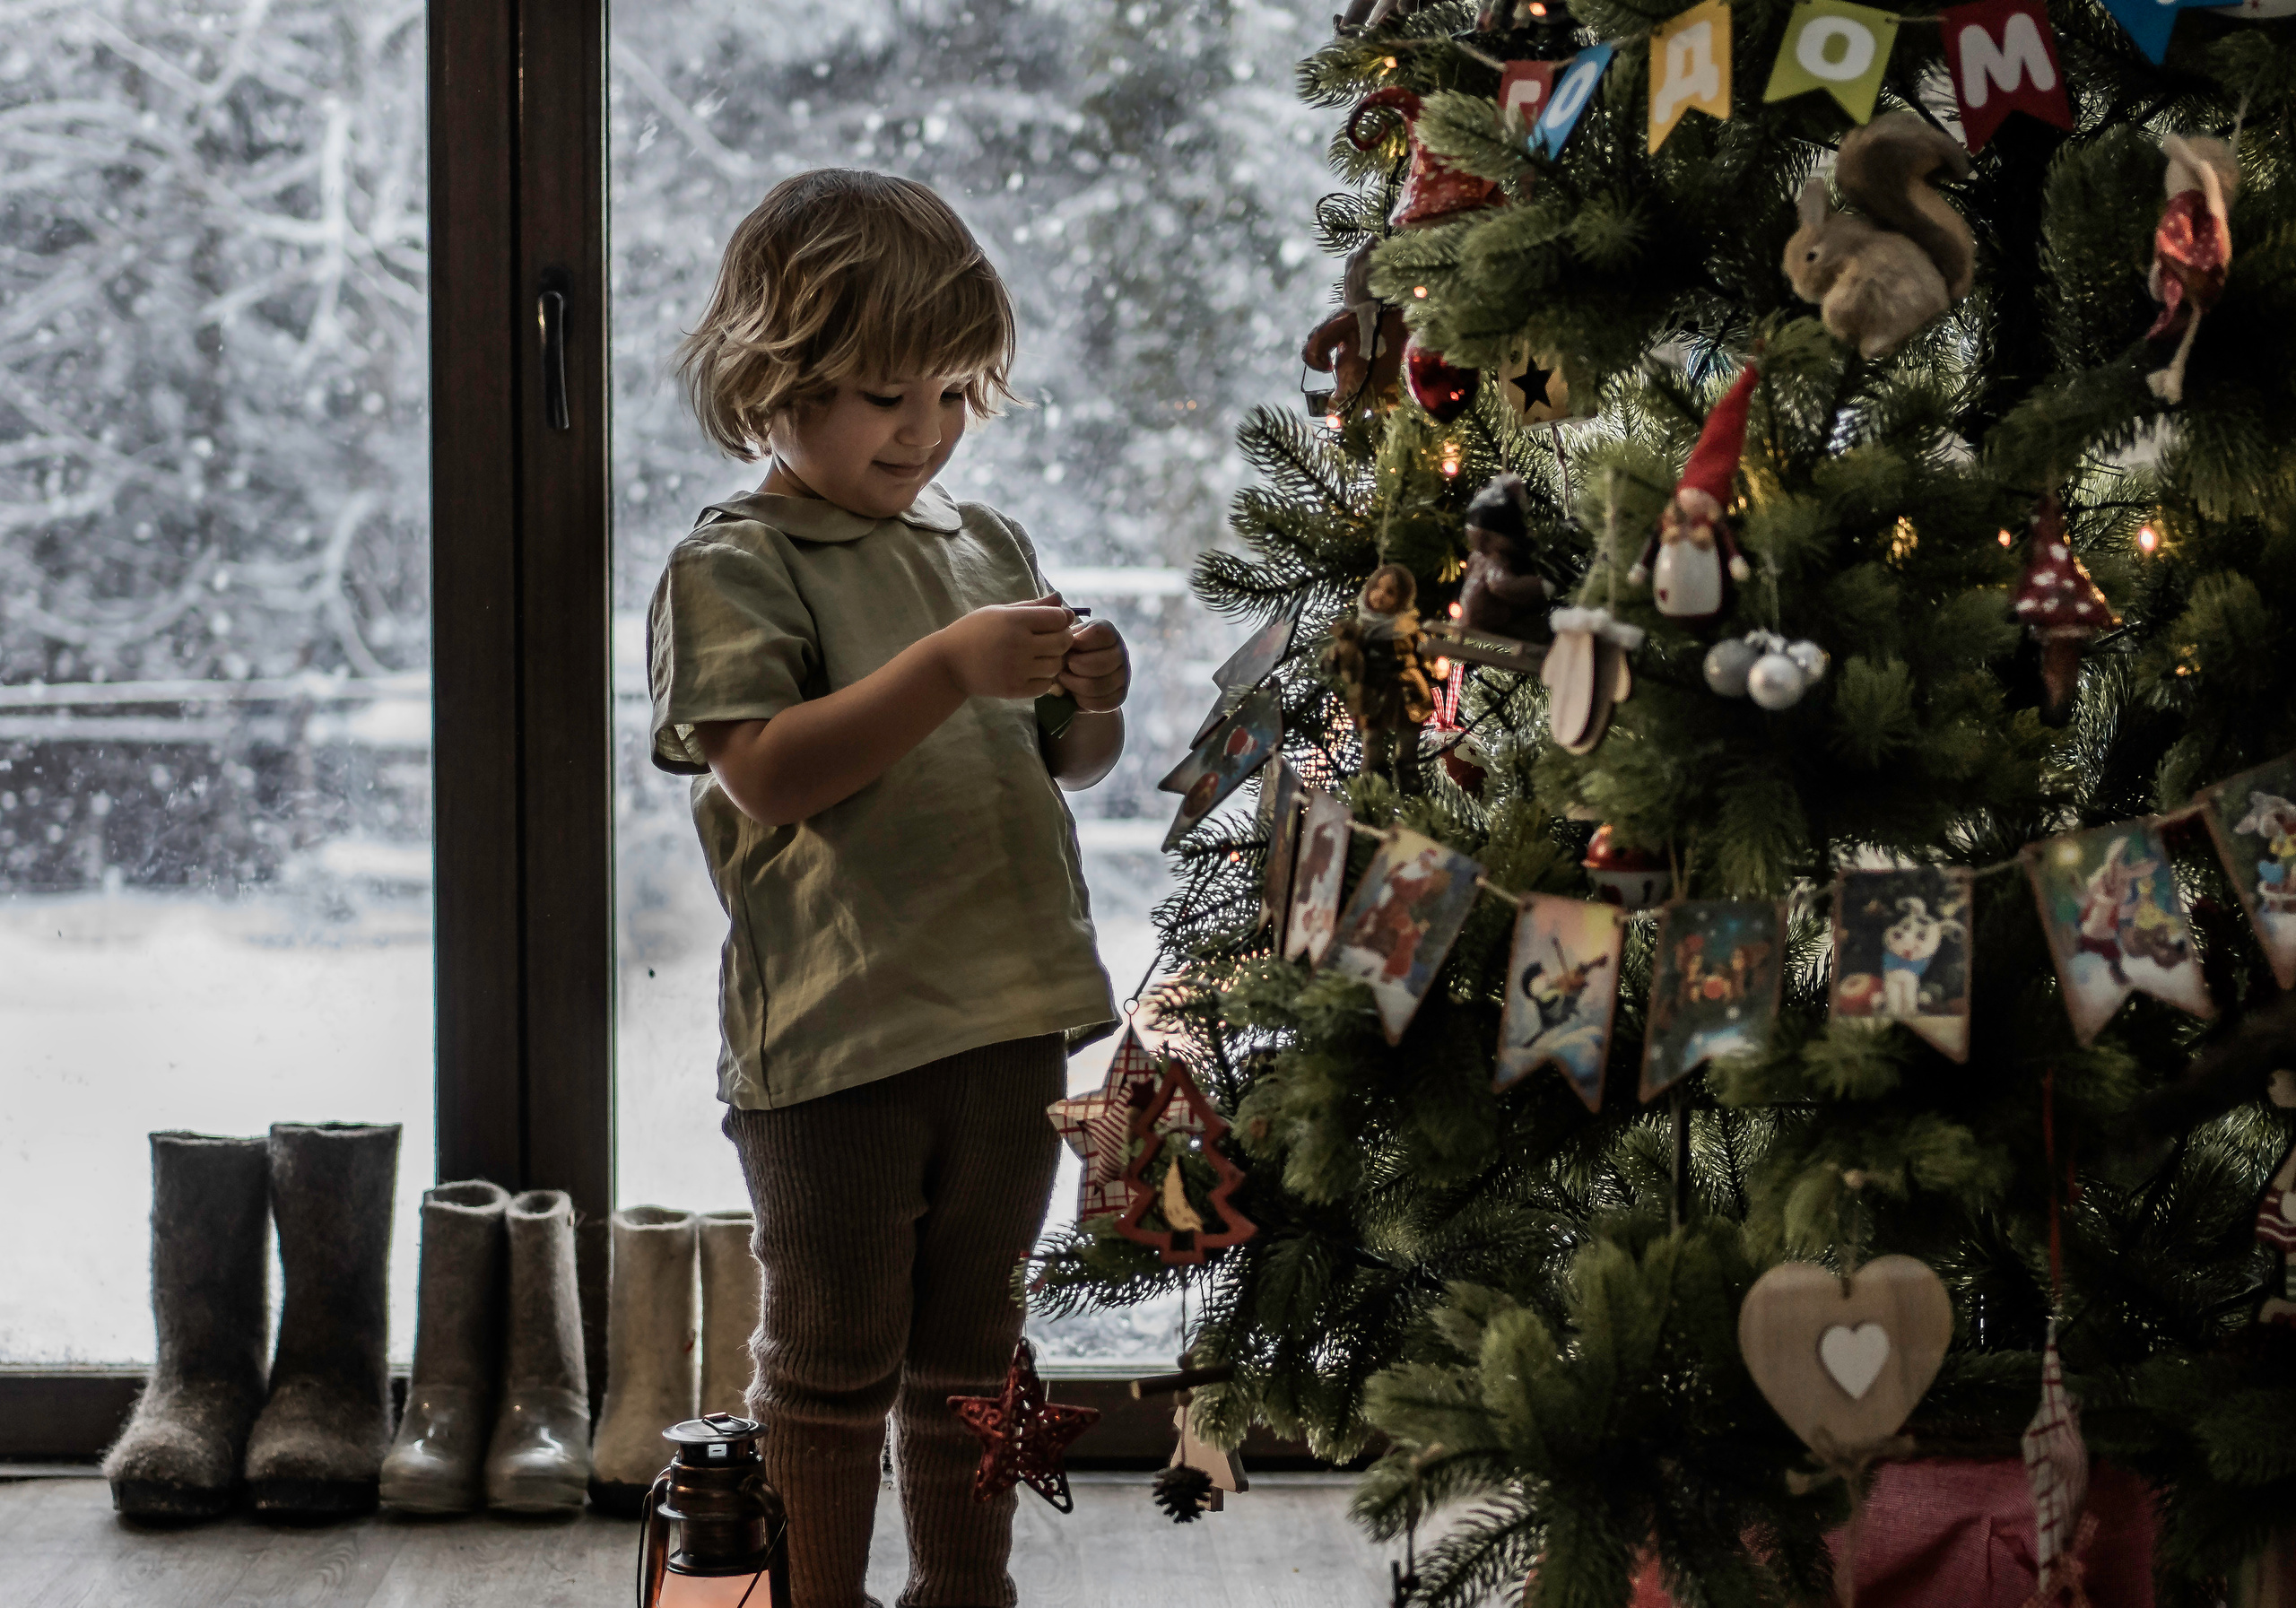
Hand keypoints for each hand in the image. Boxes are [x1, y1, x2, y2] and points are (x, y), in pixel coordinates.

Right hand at [934, 595, 1075, 699]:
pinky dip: (1045, 679)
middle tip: (1053, 640)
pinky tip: (1033, 672)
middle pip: (1063, 642)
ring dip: (1054, 660)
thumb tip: (1060, 600)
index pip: (1058, 619)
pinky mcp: (1014, 689)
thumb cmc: (973, 632)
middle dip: (1063, 639)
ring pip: (1056, 665)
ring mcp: (1017, 669)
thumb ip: (1032, 606)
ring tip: (1041, 657)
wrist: (948, 663)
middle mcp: (1019, 644)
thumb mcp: (999, 612)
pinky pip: (1045, 685)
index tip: (1056, 622)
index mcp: (1015, 621)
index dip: (1062, 619)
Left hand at [1058, 615, 1129, 712]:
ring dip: (1075, 685)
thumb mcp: (1059, 635)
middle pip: (1102, 662)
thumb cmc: (1061, 652)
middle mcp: (1120, 651)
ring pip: (1100, 684)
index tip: (1066, 647)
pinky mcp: (1120, 695)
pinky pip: (1103, 702)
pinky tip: (1073, 694)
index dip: (1080, 643)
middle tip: (1062, 667)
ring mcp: (1123, 674)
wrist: (1071, 681)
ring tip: (1063, 680)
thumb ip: (1055, 619)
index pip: (1102, 634)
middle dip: (1075, 667)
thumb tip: (1057, 597)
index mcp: (1107, 630)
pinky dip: (1083, 701)